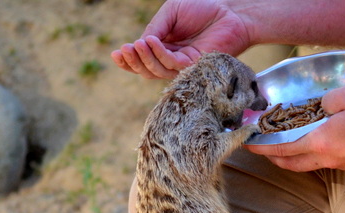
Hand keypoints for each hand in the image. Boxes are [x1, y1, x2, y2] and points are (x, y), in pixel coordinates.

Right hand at [111, 0, 251, 78]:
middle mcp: (173, 59)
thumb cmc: (202, 8)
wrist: (229, 10)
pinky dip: (160, 54)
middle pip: (148, 70)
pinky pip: (173, 65)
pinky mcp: (196, 67)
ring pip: (158, 71)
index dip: (128, 60)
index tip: (116, 54)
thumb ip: (156, 28)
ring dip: (144, 58)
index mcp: (165, 47)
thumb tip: (140, 43)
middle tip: (123, 51)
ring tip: (136, 44)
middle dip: (133, 62)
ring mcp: (184, 65)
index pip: (143, 60)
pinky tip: (152, 42)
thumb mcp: (170, 13)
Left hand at [246, 86, 344, 171]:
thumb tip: (316, 109)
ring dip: (288, 159)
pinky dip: (306, 157)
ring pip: (304, 166)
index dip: (261, 147)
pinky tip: (309, 145)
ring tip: (278, 148)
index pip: (281, 148)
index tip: (247, 143)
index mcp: (321, 143)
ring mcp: (339, 165)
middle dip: (270, 157)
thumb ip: (324, 102)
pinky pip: (320, 163)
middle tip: (259, 148)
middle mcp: (326, 159)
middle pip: (289, 164)